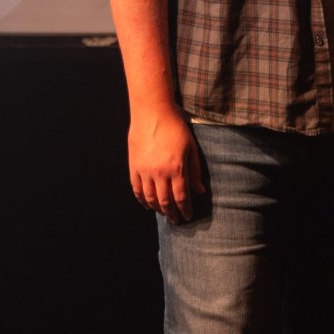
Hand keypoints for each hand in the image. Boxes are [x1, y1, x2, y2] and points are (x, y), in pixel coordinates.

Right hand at [129, 103, 205, 223]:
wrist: (152, 112)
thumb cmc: (175, 127)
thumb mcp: (190, 148)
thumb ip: (194, 171)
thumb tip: (200, 191)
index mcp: (176, 169)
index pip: (181, 197)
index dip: (184, 210)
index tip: (187, 217)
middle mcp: (159, 173)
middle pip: (165, 201)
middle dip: (172, 214)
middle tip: (176, 221)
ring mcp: (144, 170)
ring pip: (149, 198)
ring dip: (157, 209)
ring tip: (163, 213)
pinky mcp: (134, 166)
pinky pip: (136, 189)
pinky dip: (141, 199)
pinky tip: (147, 204)